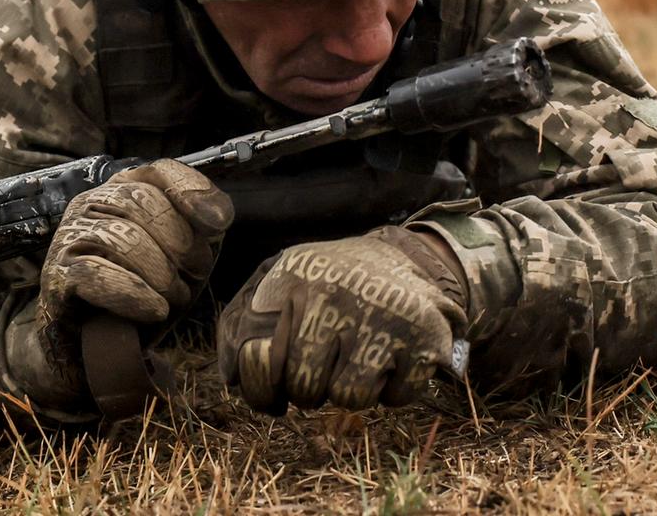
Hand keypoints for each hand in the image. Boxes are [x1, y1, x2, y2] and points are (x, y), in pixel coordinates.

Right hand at [37, 159, 234, 347]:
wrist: (97, 343)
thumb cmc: (142, 292)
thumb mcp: (182, 259)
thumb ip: (202, 230)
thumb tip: (215, 218)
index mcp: (122, 191)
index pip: (158, 171)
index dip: (190, 192)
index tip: (218, 226)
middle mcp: (91, 204)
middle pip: (140, 203)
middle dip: (178, 244)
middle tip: (192, 278)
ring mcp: (69, 237)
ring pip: (120, 238)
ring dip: (159, 274)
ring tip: (171, 299)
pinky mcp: (56, 276)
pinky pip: (94, 275)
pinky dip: (132, 294)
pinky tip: (154, 310)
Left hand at [217, 226, 467, 413]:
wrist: (407, 259)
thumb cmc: (330, 282)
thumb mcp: (282, 279)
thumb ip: (242, 320)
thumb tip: (232, 377)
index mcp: (294, 279)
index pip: (256, 360)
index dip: (261, 386)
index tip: (273, 384)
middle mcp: (337, 294)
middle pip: (304, 386)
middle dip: (308, 388)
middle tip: (322, 365)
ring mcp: (384, 316)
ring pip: (350, 398)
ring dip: (350, 389)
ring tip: (356, 356)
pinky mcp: (424, 339)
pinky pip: (395, 398)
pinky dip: (392, 389)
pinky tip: (391, 356)